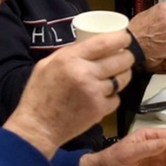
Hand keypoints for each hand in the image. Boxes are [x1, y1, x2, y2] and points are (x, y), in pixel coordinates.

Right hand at [5, 30, 134, 157]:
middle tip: (125, 56)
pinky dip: (113, 96)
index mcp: (70, 59)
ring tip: (118, 74)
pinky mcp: (100, 109)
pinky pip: (117, 98)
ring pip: (122, 79)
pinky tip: (105, 94)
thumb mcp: (46, 65)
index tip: (125, 38)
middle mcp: (85, 74)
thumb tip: (88, 43)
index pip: (104, 43)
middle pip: (120, 60)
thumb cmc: (39, 95)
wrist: (38, 127)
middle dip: (127, 56)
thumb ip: (68, 53)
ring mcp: (94, 93)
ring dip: (124, 75)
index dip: (120, 38)